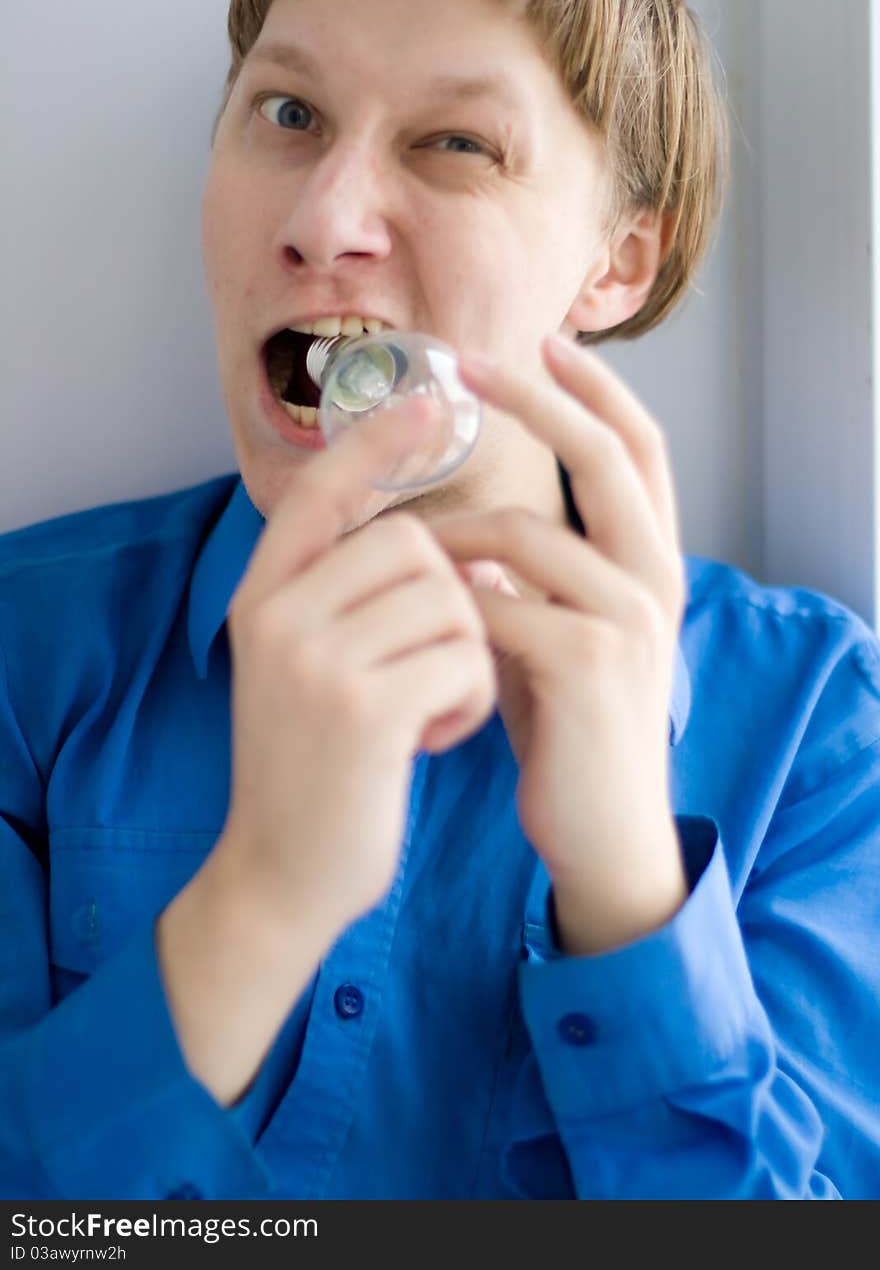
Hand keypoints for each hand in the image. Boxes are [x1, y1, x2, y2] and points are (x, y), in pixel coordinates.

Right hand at [219, 400, 495, 940]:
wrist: (280, 876)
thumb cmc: (315, 769)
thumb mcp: (308, 669)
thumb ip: (353, 602)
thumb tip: (454, 548)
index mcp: (261, 596)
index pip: (319, 491)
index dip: (375, 443)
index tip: (429, 402)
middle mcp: (276, 614)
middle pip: (411, 542)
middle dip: (449, 600)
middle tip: (428, 668)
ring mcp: (314, 658)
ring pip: (449, 598)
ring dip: (464, 657)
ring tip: (428, 709)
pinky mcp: (362, 708)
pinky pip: (464, 657)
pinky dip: (470, 699)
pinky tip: (432, 740)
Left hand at [428, 335, 688, 955]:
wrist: (601, 827)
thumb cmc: (568, 724)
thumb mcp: (558, 631)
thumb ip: (531, 577)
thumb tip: (467, 529)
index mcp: (653, 561)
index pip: (636, 447)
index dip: (593, 388)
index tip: (539, 338)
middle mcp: (656, 577)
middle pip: (605, 455)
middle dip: (537, 398)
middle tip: (469, 358)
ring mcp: (630, 619)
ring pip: (528, 530)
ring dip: (454, 530)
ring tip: (407, 549)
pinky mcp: (590, 663)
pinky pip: (500, 600)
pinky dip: (452, 598)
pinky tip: (428, 613)